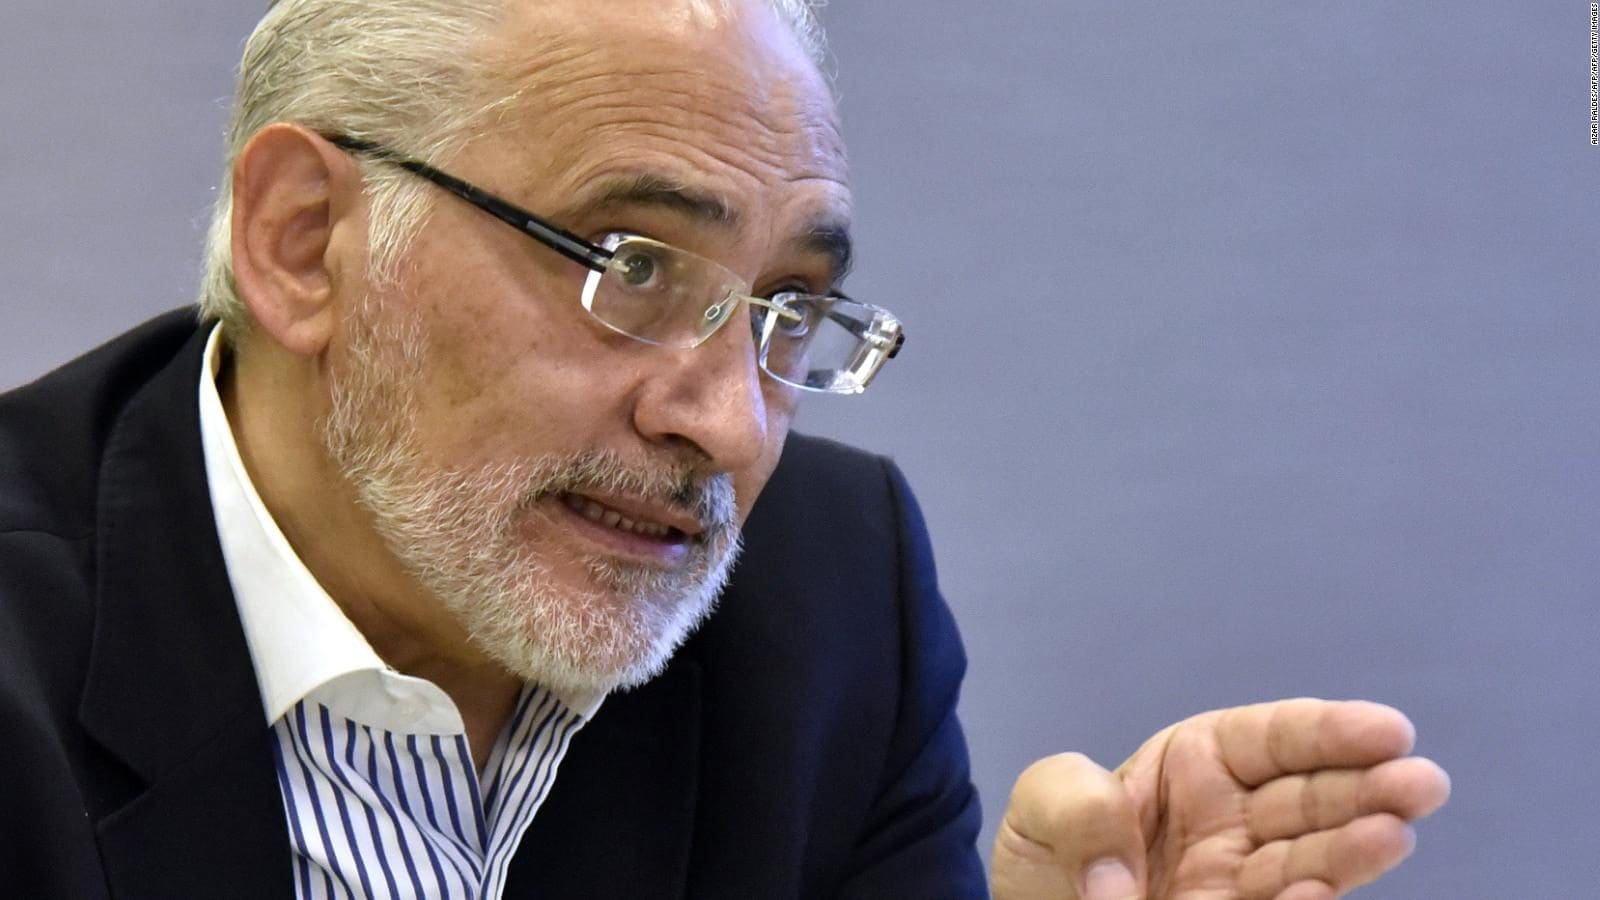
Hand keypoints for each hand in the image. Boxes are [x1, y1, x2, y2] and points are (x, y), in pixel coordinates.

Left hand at [990, 699, 1449, 899]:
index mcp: (1196, 764)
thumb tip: (1118, 874)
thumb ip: (1075, 805)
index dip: (1332, 731)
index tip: (1389, 731)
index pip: (1275, 737)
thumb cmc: (1047, 860)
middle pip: (1313, 797)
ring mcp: (1241, 883)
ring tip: (1393, 833)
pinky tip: (1321, 891)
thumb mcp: (1041, 808)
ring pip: (1311, 859)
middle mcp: (1234, 822)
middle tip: (1421, 784)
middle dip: (1370, 786)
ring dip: (1355, 848)